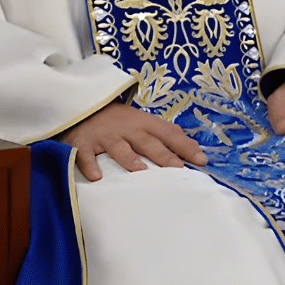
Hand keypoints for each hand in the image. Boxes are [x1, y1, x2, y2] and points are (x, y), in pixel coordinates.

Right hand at [59, 101, 207, 180]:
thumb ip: (166, 134)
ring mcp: (105, 137)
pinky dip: (90, 165)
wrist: (84, 107)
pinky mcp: (83, 144)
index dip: (186, 147)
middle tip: (178, 168)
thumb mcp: (144, 122)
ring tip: (141, 171)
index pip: (169, 134)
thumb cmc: (120, 120)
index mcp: (145, 123)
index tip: (201, 160)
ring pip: (120, 149)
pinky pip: (86, 156)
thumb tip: (194, 147)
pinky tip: (96, 177)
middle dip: (164, 155)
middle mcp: (128, 129)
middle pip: (148, 143)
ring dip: (130, 159)